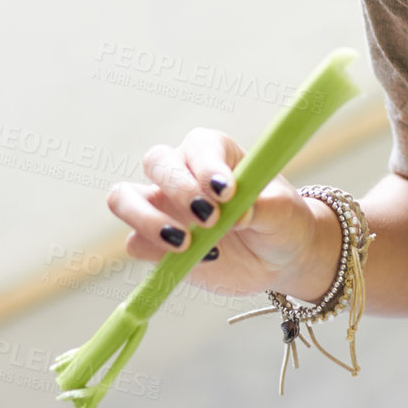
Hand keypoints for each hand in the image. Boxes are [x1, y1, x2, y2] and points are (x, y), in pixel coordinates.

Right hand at [107, 128, 327, 297]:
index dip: (207, 166)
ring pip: (124, 198)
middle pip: (155, 162)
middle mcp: (181, 173)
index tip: (227, 193)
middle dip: (177, 188)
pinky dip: (156, 253)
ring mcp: (163, 207)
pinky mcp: (155, 244)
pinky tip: (194, 261)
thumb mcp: (283, 212)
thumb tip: (238, 214)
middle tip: (209, 218)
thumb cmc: (282, 220)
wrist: (278, 258)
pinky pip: (136, 243)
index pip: (199, 146)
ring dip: (147, 218)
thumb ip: (263, 207)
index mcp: (214, 152)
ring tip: (184, 243)